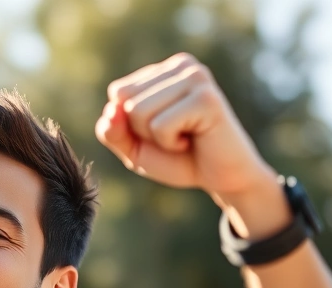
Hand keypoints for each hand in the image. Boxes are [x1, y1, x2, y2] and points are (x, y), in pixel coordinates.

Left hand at [95, 53, 276, 201]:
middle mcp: (182, 65)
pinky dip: (171, 143)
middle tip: (175, 135)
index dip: (130, 124)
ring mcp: (196, 77)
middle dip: (142, 130)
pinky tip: (194, 138)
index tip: (160, 130)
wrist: (221, 179)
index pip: (118, 93)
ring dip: (157, 138)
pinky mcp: (206, 98)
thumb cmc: (178, 159)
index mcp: (164, 70)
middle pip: (125, 100)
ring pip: (138, 112)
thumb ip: (112, 132)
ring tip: (185, 136)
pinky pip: (160, 126)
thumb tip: (110, 111)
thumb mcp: (134, 148)